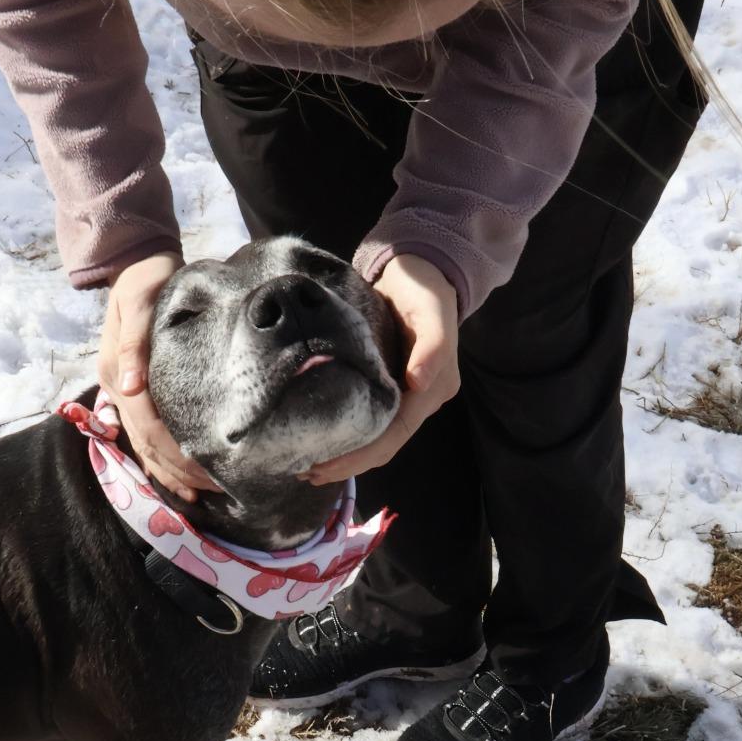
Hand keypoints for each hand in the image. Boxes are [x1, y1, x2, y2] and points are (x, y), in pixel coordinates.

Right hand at [97, 253, 220, 500]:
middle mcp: (117, 388)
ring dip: (168, 472)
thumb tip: (130, 386)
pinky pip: (145, 432)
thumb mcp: (138, 302)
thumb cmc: (145, 281)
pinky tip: (180, 475)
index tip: (208, 473)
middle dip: (178, 471)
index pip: (149, 427)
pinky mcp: (134, 390)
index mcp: (117, 373)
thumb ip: (133, 343)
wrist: (136, 264)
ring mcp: (123, 391)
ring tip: (199, 494)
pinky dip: (161, 457)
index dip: (176, 454)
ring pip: (143, 445)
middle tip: (214, 492)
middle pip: (146, 444)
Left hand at [299, 254, 460, 483]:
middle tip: (307, 473)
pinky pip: (371, 421)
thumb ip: (433, 344)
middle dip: (349, 463)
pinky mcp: (391, 385)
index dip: (362, 453)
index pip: (396, 432)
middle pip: (385, 444)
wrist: (418, 267)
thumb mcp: (431, 308)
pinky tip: (321, 443)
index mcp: (434, 386)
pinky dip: (348, 437)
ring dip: (346, 457)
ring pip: (378, 438)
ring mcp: (407, 393)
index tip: (325, 464)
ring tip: (308, 469)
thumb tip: (420, 381)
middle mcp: (423, 397)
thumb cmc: (423, 286)